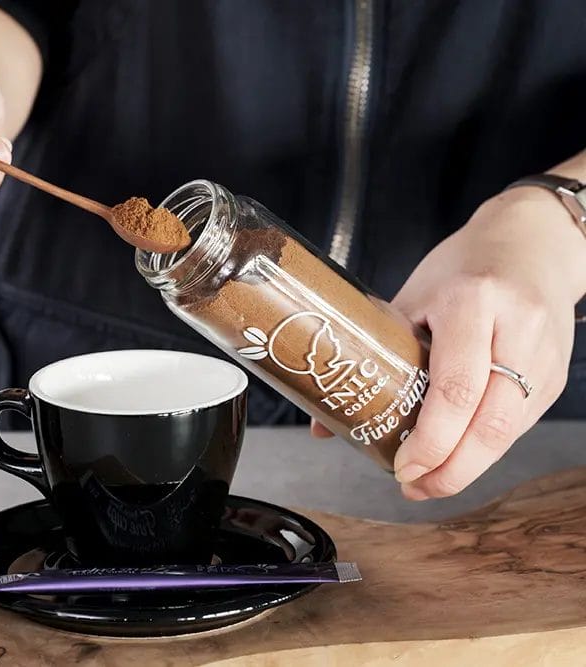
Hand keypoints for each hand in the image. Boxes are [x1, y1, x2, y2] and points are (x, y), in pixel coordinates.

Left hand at [384, 187, 585, 498]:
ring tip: (427, 482)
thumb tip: (325, 419)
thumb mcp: (412, 295)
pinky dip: (483, 447)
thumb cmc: (463, 267)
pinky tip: (455, 456)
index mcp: (471, 301)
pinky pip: (518, 424)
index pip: (456, 388)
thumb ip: (373, 351)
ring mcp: (543, 354)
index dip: (430, 440)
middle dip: (449, 469)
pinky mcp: (555, 373)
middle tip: (412, 487)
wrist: (532, 241)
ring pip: (508, 432)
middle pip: (489, 423)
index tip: (401, 466)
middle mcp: (516, 328)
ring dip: (467, 467)